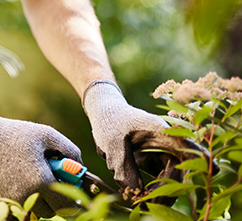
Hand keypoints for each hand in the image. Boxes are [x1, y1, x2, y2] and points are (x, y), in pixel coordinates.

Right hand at [0, 101, 81, 216]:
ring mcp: (10, 203)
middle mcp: (26, 196)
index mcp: (41, 180)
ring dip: (39, 201)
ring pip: (34, 213)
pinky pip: (17, 210)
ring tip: (32, 176)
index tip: (74, 191)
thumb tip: (81, 166)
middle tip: (50, 178)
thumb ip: (69, 149)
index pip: (66, 206)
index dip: (73, 200)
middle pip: (51, 211)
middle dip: (55, 198)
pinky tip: (17, 180)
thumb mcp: (46, 134)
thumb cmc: (14, 134)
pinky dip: (21, 200)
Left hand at [83, 81, 204, 203]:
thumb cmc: (110, 120)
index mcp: (159, 130)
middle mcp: (165, 141)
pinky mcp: (154, 158)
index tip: (211, 168)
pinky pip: (160, 178)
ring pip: (169, 177)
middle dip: (166, 190)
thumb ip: (123, 166)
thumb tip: (136, 191)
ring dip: (159, 192)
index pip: (184, 144)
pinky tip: (138, 195)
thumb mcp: (112, 142)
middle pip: (178, 170)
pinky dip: (151, 189)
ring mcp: (161, 150)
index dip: (199, 156)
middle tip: (146, 203)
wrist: (105, 113)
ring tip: (140, 201)